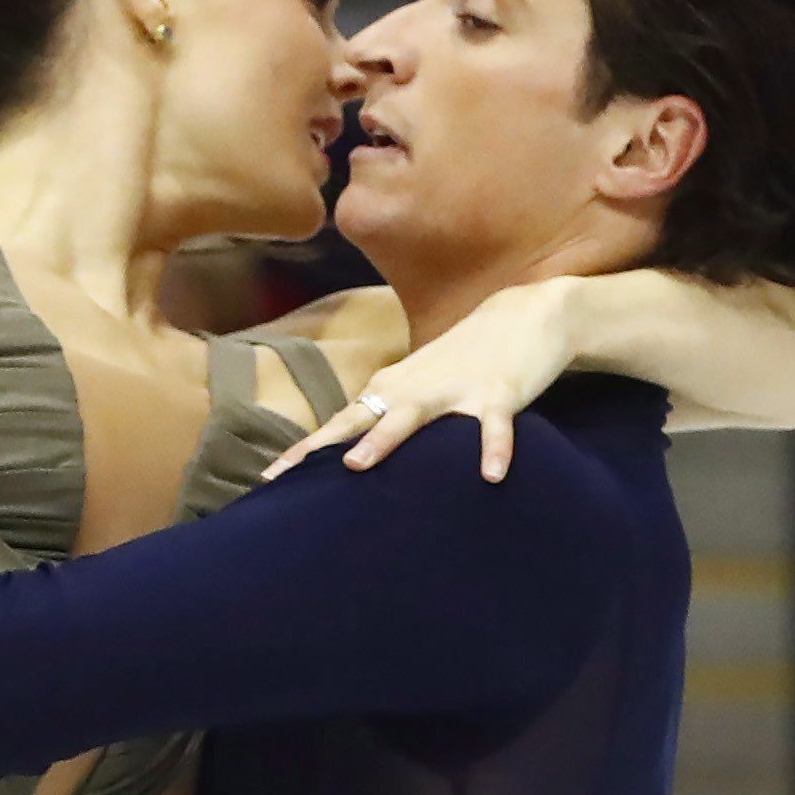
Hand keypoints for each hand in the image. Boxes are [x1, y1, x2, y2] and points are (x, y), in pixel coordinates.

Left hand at [263, 278, 575, 484]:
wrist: (526, 315)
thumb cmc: (464, 362)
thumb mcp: (419, 386)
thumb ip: (390, 418)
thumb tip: (354, 461)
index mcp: (392, 388)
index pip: (340, 423)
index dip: (305, 450)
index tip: (268, 479)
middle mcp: (413, 388)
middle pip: (360, 419)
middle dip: (324, 446)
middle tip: (290, 475)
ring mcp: (454, 389)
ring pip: (414, 416)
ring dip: (384, 439)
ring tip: (357, 465)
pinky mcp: (498, 393)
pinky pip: (493, 427)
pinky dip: (494, 449)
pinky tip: (491, 476)